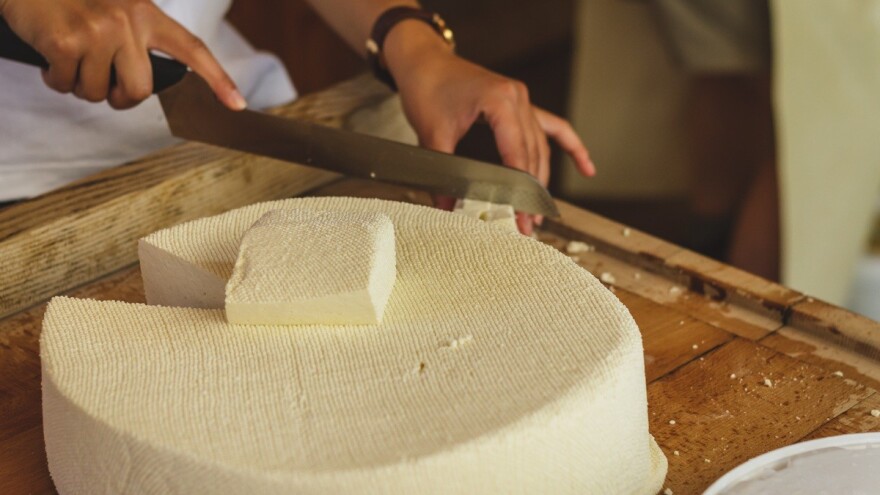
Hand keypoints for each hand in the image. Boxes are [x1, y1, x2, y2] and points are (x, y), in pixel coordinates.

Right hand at [0, 0, 244, 109]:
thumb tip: (144, 84)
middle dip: (117, 96)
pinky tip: (49, 52)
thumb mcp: (114, 9)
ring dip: (79, 84)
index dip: (217, 78)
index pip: (192, 49)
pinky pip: (66, 85)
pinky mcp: (66, 42)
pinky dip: (54, 77)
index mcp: (145, 13)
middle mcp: (127, 20)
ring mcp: (97, 31)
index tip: (237, 103)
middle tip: (100, 79)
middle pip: (139, 90)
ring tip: (70, 54)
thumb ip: (137, 40)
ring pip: (98, 93)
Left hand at [384, 21, 594, 234]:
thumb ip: (442, 170)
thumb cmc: (427, 88)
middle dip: (531, 193)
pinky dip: (571, 146)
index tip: (519, 216)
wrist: (425, 61)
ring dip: (542, 181)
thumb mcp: (431, 133)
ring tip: (539, 213)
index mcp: (500, 101)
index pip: (517, 154)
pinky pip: (553, 127)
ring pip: (541, 147)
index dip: (520, 190)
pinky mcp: (521, 104)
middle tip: (528, 225)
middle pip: (533, 154)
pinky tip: (587, 167)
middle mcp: (518, 98)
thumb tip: (446, 206)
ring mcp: (523, 100)